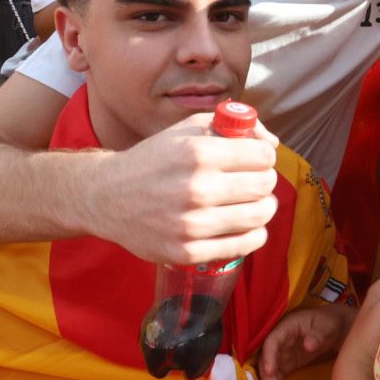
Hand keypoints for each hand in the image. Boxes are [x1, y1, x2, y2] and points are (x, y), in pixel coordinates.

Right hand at [87, 114, 281, 264]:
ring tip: (252, 202)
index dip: (264, 156)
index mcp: (197, 153)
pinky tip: (243, 224)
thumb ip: (233, 127)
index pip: (263, 156)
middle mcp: (195, 189)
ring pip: (259, 216)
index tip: (256, 160)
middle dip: (265, 180)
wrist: (107, 196)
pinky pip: (245, 245)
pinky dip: (253, 234)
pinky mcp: (187, 252)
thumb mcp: (187, 130)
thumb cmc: (154, 160)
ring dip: (264, 207)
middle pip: (264, 185)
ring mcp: (191, 225)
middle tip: (254, 181)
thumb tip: (272, 143)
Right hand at [259, 301, 352, 379]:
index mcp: (286, 327)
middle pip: (266, 358)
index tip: (270, 371)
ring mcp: (281, 354)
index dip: (269, 356)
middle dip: (267, 376)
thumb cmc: (329, 323)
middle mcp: (279, 341)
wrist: (334, 329)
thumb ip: (318, 335)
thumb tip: (308, 345)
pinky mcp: (286, 365)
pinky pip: (277, 377)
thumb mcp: (327, 327)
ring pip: (269, 370)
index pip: (272, 341)